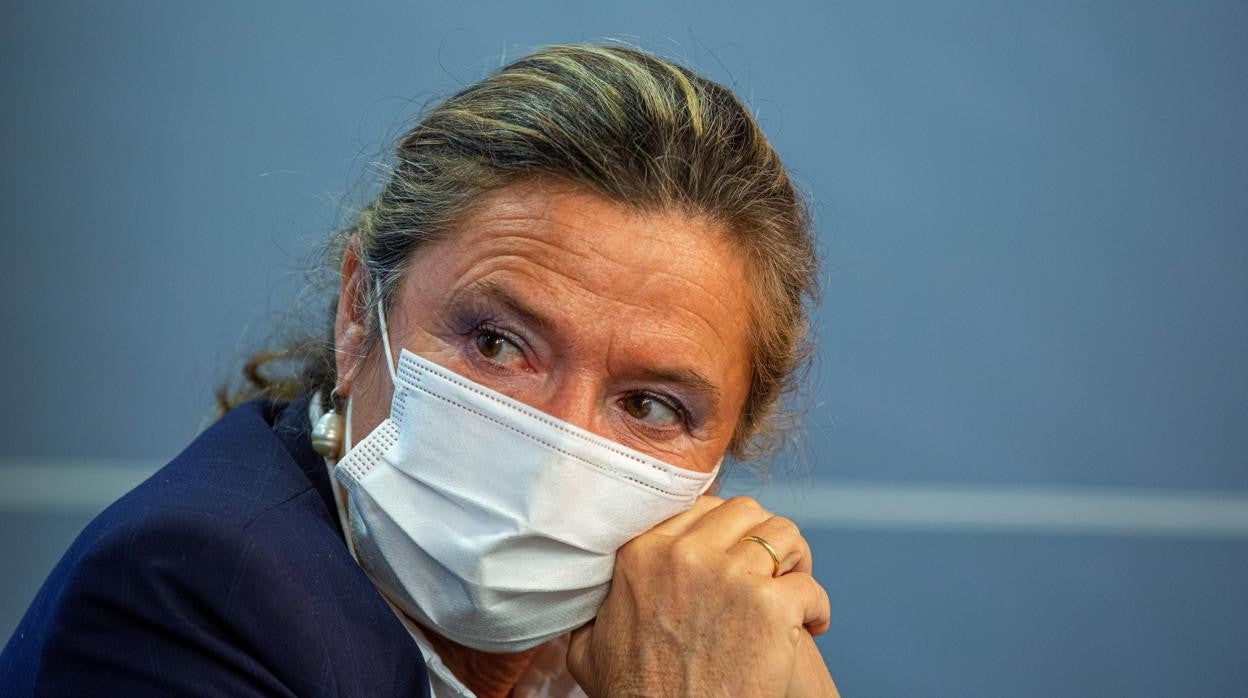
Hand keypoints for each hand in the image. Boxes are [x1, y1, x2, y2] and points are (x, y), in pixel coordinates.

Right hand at [567, 495, 837, 696]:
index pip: (699, 507)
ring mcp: (730, 577)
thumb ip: (590, 610)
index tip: (733, 553)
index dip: (723, 529)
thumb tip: (582, 594)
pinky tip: (811, 627)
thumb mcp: (590, 648)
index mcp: (641, 554)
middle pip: (744, 511)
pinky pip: (809, 587)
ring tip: (792, 590)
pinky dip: (816, 608)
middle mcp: (685, 555)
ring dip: (793, 561)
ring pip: (783, 535)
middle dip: (761, 537)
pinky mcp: (770, 606)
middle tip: (770, 570)